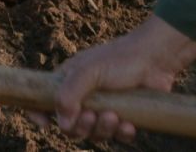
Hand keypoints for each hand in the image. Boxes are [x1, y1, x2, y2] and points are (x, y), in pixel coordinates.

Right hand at [27, 16, 195, 142]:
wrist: (156, 59)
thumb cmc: (120, 58)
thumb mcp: (89, 71)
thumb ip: (70, 94)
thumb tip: (62, 123)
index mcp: (69, 81)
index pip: (45, 99)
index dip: (39, 113)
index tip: (44, 123)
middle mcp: (84, 96)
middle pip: (71, 125)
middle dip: (81, 126)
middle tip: (93, 116)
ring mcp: (104, 107)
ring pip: (94, 133)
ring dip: (103, 130)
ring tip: (114, 116)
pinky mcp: (125, 117)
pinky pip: (117, 136)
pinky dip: (122, 134)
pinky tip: (129, 125)